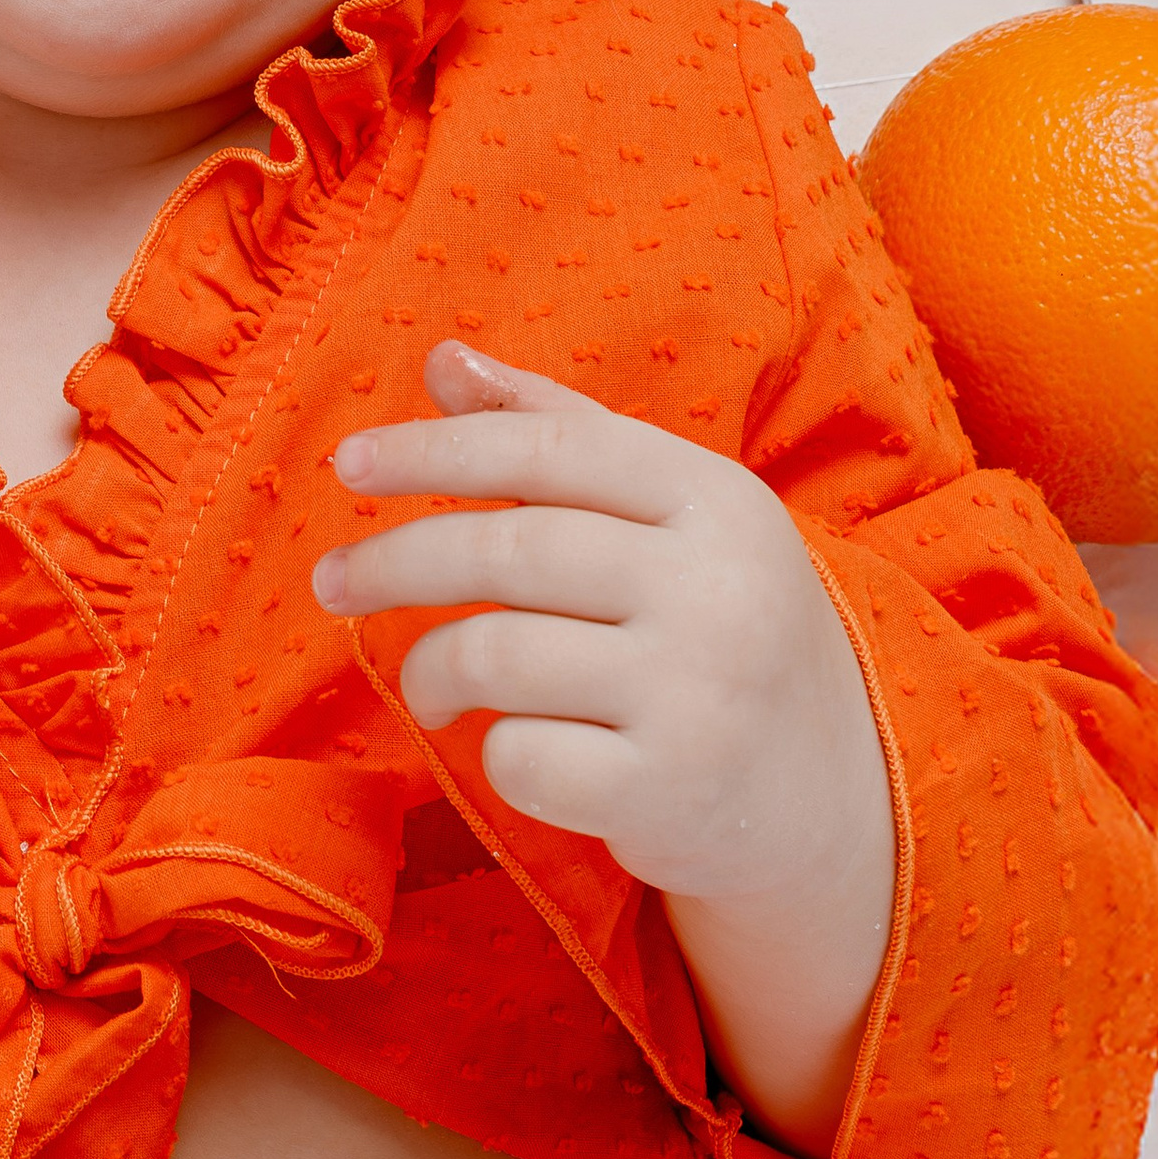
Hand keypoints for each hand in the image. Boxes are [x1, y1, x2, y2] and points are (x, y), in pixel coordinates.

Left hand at [312, 341, 895, 1149]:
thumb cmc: (716, 624)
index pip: (546, 450)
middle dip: (394, 561)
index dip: (436, 450)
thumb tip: (445, 361)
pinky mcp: (668, 792)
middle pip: (507, 552)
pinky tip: (519, 748)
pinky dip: (496, 752)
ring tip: (429, 684)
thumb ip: (558, 433)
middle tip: (329, 581)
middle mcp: (715, 588)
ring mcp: (698, 694)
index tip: (348, 464)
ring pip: (497, 656)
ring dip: (433, 669)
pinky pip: (522, 757)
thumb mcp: (669, 514)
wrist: (829, 797)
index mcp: (715, 498)